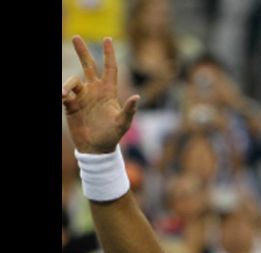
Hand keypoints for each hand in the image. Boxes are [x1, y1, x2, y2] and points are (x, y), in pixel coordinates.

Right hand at [62, 37, 139, 153]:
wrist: (96, 149)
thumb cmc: (112, 136)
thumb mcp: (123, 124)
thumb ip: (129, 110)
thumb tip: (137, 97)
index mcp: (109, 92)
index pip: (109, 68)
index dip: (109, 54)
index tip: (107, 39)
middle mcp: (95, 91)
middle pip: (88, 66)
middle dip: (82, 51)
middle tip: (75, 36)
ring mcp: (82, 97)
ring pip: (73, 80)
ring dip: (68, 84)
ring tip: (65, 95)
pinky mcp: (71, 105)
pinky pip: (64, 93)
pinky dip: (63, 93)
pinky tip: (64, 98)